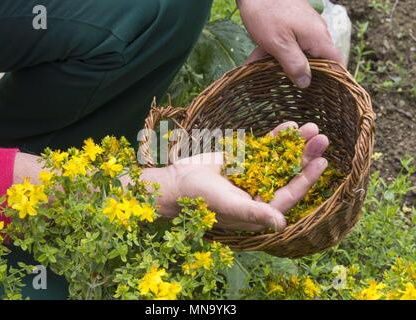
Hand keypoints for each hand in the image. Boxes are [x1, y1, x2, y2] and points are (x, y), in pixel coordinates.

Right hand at [144, 122, 328, 231]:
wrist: (176, 182)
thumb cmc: (199, 199)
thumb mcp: (228, 205)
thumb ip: (254, 212)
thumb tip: (282, 224)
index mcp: (260, 209)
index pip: (289, 194)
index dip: (306, 178)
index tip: (322, 161)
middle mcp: (260, 192)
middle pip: (289, 173)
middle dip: (305, 156)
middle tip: (322, 137)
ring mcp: (253, 174)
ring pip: (280, 158)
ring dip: (295, 144)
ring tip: (312, 127)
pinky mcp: (244, 160)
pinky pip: (264, 148)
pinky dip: (276, 138)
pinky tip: (290, 126)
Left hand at [237, 0, 342, 87]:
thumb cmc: (267, 13)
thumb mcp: (279, 43)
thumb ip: (294, 64)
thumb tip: (306, 83)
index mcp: (318, 39)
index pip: (336, 65)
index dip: (332, 82)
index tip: (320, 98)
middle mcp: (314, 35)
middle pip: (313, 63)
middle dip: (297, 76)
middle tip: (284, 92)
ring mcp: (302, 30)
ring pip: (294, 55)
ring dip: (277, 66)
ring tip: (259, 78)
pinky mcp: (289, 27)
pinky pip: (283, 46)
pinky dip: (270, 54)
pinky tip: (252, 63)